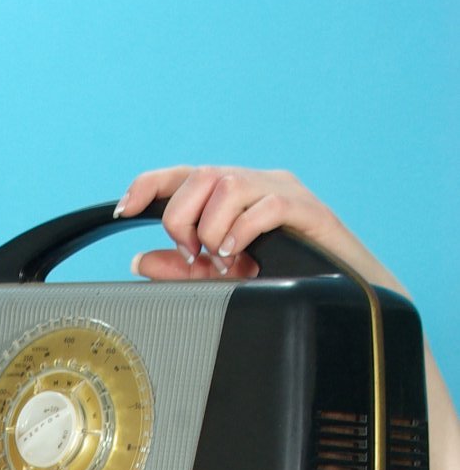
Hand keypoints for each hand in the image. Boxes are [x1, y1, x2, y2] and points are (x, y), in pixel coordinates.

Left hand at [114, 164, 404, 295]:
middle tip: (192, 255)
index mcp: (232, 196)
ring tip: (223, 259)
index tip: (125, 207)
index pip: (184, 175)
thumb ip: (181, 270)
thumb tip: (140, 260)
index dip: (151, 184)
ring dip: (213, 227)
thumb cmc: (285, 282)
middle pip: (201, 175)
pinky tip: (240, 254)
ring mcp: (283, 192)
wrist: (344, 295)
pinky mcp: (307, 210)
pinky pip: (266, 205)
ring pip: (228, 184)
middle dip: (182, 218)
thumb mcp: (220, 281)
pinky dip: (243, 230)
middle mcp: (256, 184)